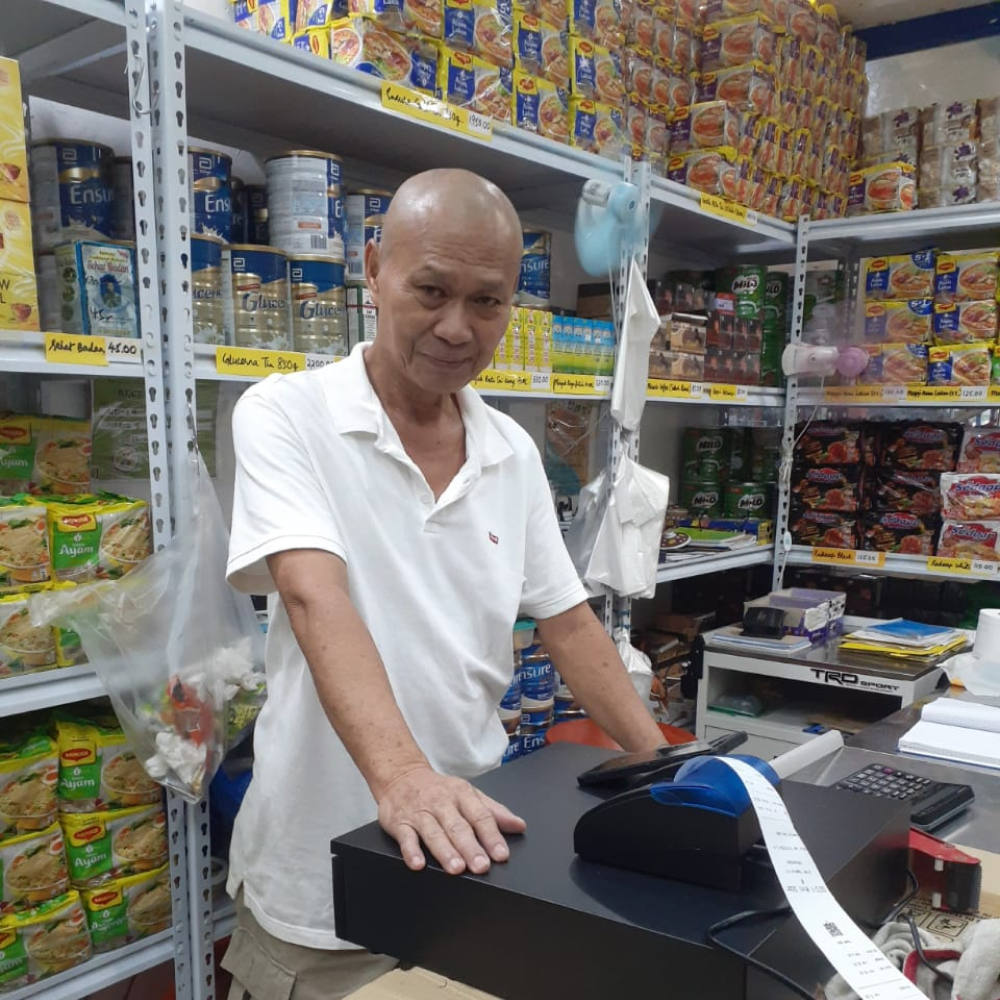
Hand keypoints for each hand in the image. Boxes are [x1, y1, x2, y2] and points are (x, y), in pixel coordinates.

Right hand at [377, 765, 526, 875]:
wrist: (401, 775)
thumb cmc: (439, 790)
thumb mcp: (468, 794)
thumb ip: (494, 811)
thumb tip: (519, 825)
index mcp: (462, 795)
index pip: (480, 816)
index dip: (492, 836)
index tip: (501, 854)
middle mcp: (442, 803)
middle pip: (458, 827)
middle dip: (470, 847)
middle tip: (481, 866)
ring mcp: (420, 813)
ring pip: (434, 833)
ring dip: (445, 851)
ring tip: (456, 868)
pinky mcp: (400, 823)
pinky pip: (406, 837)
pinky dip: (411, 851)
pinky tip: (418, 863)